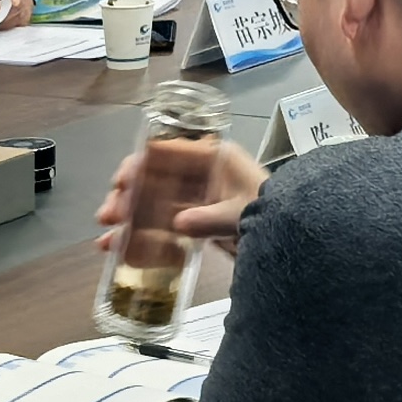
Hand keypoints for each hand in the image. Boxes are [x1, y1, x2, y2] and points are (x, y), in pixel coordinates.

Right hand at [98, 140, 268, 251]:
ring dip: (127, 220)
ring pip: (150, 203)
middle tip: (108, 215)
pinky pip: (160, 224)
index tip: (121, 183)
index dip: (139, 167)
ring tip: (107, 239)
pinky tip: (119, 247)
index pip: (166, 154)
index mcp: (211, 157)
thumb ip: (210, 218)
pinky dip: (140, 236)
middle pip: (151, 179)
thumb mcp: (241, 211)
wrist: (294, 230)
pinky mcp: (194, 219)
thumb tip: (178, 224)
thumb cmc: (274, 209)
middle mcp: (198, 173)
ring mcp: (195, 197)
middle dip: (125, 198)